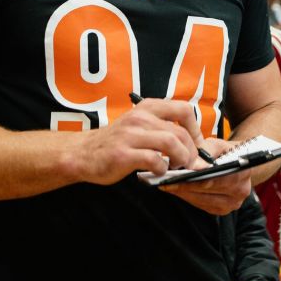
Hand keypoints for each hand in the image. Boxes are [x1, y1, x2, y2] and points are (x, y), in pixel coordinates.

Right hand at [65, 99, 198, 185]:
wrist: (83, 153)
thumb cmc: (116, 142)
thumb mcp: (139, 125)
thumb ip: (162, 129)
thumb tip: (194, 145)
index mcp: (147, 107)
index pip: (184, 110)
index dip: (196, 130)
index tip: (197, 146)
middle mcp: (140, 117)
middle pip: (180, 132)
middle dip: (191, 152)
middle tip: (189, 164)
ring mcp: (131, 135)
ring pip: (171, 143)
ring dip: (180, 159)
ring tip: (176, 167)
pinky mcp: (124, 154)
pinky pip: (154, 160)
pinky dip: (162, 169)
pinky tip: (157, 172)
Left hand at [158, 137, 253, 215]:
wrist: (239, 164)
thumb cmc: (227, 152)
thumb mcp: (219, 144)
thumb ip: (207, 150)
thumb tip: (194, 163)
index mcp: (242, 173)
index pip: (213, 179)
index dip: (192, 179)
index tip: (175, 176)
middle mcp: (240, 191)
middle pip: (205, 191)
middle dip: (183, 185)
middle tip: (164, 180)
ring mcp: (231, 204)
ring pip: (201, 201)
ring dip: (182, 193)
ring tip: (166, 184)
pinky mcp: (222, 210)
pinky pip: (200, 205)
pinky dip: (187, 197)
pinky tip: (176, 190)